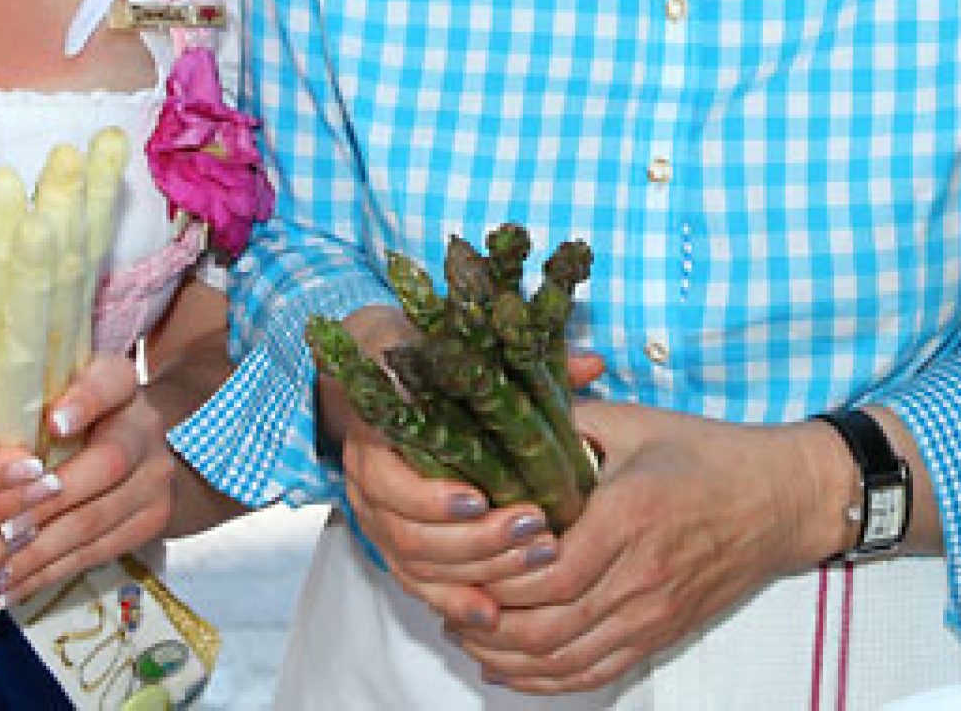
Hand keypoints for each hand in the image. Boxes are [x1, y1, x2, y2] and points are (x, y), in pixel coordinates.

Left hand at [0, 353, 176, 603]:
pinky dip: (47, 574)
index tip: (53, 423)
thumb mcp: (59, 399)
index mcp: (122, 385)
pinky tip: (9, 588)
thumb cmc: (73, 425)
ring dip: (38, 553)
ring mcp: (155, 477)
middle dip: (46, 504)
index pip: (112, 382)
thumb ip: (26, 405)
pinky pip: (97, 552)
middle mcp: (146, 428)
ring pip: (96, 520)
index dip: (85, 402)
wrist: (136, 453)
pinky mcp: (152, 519)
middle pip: (107, 464)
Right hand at [325, 344, 610, 636]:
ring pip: (417, 564)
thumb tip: (593, 365)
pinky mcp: (390, 542)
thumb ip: (522, 362)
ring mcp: (375, 515)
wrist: (379, 366)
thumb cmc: (428, 355)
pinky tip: (494, 614)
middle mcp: (367, 479)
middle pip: (410, 532)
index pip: (391, 480)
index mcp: (376, 430)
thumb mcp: (461, 345)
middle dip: (476, 541)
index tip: (482, 500)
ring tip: (533, 559)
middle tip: (533, 529)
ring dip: (477, 570)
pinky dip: (454, 600)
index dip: (433, 499)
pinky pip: (417, 583)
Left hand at [449, 402, 849, 694]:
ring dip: (506, 656)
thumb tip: (508, 422)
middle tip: (448, 599)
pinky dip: (544, 681)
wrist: (780, 497)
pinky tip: (509, 664)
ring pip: (564, 661)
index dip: (501, 575)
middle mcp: (642, 575)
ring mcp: (653, 614)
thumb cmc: (708, 453)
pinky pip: (593, 675)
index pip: (552, 571)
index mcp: (633, 514)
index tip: (464, 557)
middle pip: (548, 627)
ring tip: (466, 628)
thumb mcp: (637, 422)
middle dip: (488, 623)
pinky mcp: (660, 636)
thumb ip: (572, 425)